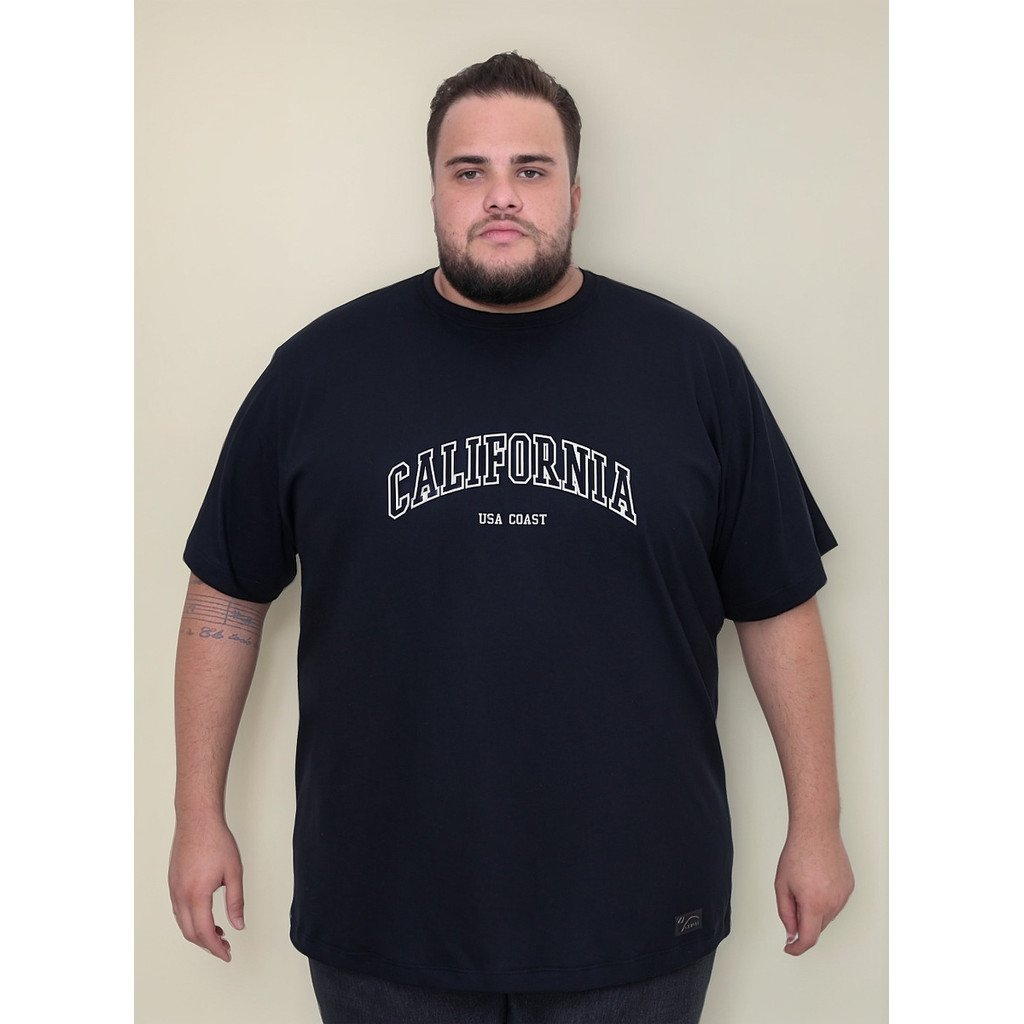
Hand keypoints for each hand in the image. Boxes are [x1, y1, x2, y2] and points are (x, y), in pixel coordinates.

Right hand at [168, 816, 244, 961]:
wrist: (197, 820)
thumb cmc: (216, 841)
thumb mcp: (234, 872)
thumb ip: (236, 901)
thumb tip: (238, 924)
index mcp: (197, 894)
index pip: (204, 932)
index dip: (215, 948)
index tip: (226, 954)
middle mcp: (181, 895)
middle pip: (190, 932)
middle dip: (207, 945)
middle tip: (224, 947)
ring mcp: (174, 889)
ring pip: (182, 922)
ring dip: (198, 933)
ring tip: (218, 933)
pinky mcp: (172, 882)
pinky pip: (179, 910)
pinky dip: (190, 920)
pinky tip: (204, 916)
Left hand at [774, 825, 853, 955]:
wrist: (816, 832)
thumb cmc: (798, 853)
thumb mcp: (782, 885)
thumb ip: (786, 913)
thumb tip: (791, 932)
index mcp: (814, 903)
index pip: (809, 938)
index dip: (797, 947)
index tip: (790, 948)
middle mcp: (833, 902)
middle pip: (817, 927)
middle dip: (804, 921)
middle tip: (793, 898)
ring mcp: (844, 895)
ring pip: (828, 915)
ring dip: (815, 909)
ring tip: (805, 883)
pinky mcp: (850, 888)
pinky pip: (836, 902)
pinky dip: (826, 899)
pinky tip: (817, 881)